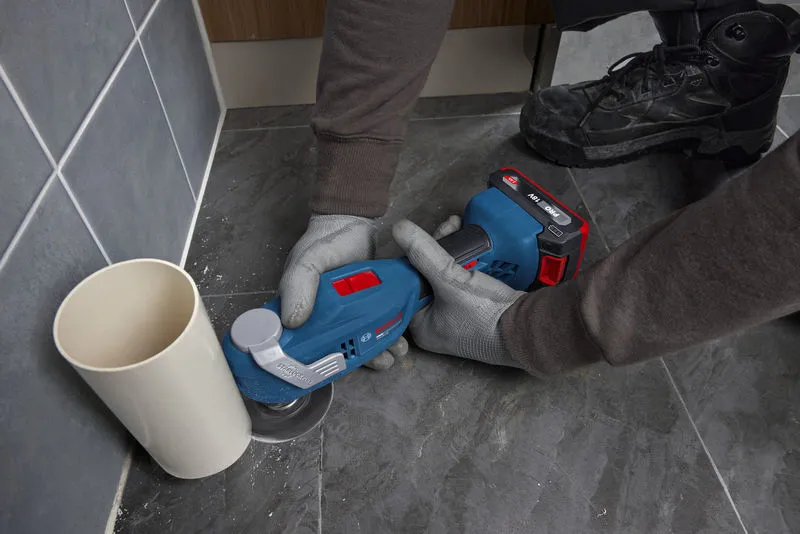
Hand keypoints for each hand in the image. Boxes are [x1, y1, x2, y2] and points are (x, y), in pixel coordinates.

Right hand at [279, 214, 406, 368]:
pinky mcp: (368, 305)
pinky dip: (387, 336)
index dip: (317, 362)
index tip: (334, 370)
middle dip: (357, 361)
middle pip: (338, 349)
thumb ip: (298, 285)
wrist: (354, 221)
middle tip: (379, 363)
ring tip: (393, 355)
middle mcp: (324, 316)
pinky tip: (399, 341)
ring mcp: (348, 312)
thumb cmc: (325, 242)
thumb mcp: (308, 261)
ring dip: (377, 352)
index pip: (305, 345)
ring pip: (360, 342)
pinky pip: (376, 327)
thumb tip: (292, 321)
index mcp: (302, 311)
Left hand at [393, 218, 524, 366]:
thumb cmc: (485, 314)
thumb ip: (425, 254)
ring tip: (457, 227)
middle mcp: (433, 323)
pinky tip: (468, 243)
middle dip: (433, 249)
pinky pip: (459, 278)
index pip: (404, 285)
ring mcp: (454, 315)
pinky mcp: (472, 306)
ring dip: (448, 250)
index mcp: (419, 325)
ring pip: (442, 274)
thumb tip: (399, 229)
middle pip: (423, 277)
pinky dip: (462, 260)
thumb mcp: (450, 280)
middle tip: (447, 228)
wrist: (527, 327)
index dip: (410, 258)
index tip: (418, 236)